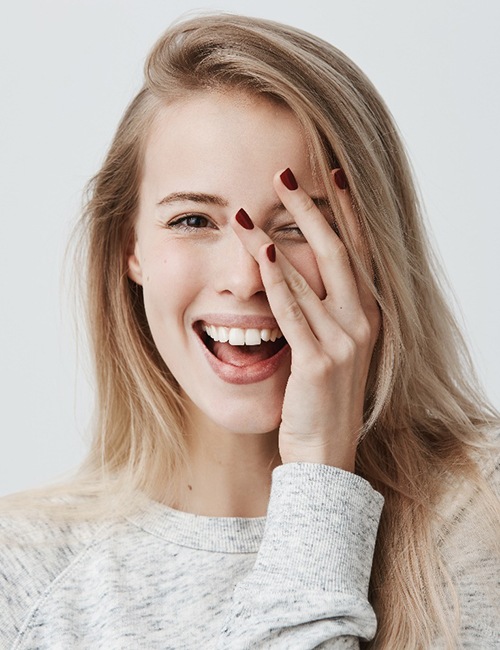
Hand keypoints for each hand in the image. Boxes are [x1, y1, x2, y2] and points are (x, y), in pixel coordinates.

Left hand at [232, 168, 379, 471]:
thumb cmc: (320, 399)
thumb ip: (320, 311)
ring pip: (312, 274)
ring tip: (253, 207)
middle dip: (312, 207)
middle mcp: (363, 321)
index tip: (331, 175)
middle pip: (338, 250)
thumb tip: (293, 274)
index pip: (359, 250)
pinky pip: (292, 311)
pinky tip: (259, 250)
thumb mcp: (331, 348)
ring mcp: (345, 340)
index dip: (346, 211)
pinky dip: (276, 278)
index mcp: (367, 314)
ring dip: (278, 235)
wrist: (324, 452)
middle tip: (285, 173)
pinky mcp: (319, 362)